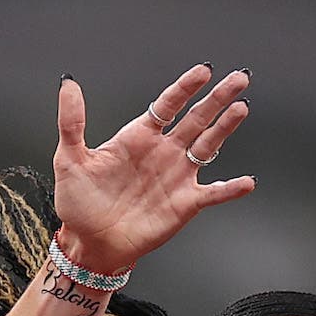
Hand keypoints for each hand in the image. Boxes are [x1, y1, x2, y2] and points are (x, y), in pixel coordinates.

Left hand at [51, 66, 254, 276]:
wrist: (88, 244)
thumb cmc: (79, 204)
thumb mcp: (70, 159)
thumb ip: (72, 122)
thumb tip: (69, 85)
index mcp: (139, 137)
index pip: (168, 104)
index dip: (185, 88)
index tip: (203, 71)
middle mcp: (163, 152)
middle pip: (196, 118)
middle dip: (217, 98)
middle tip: (238, 79)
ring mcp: (177, 176)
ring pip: (208, 145)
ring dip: (225, 128)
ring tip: (241, 108)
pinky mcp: (184, 204)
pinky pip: (213, 194)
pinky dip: (230, 189)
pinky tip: (246, 182)